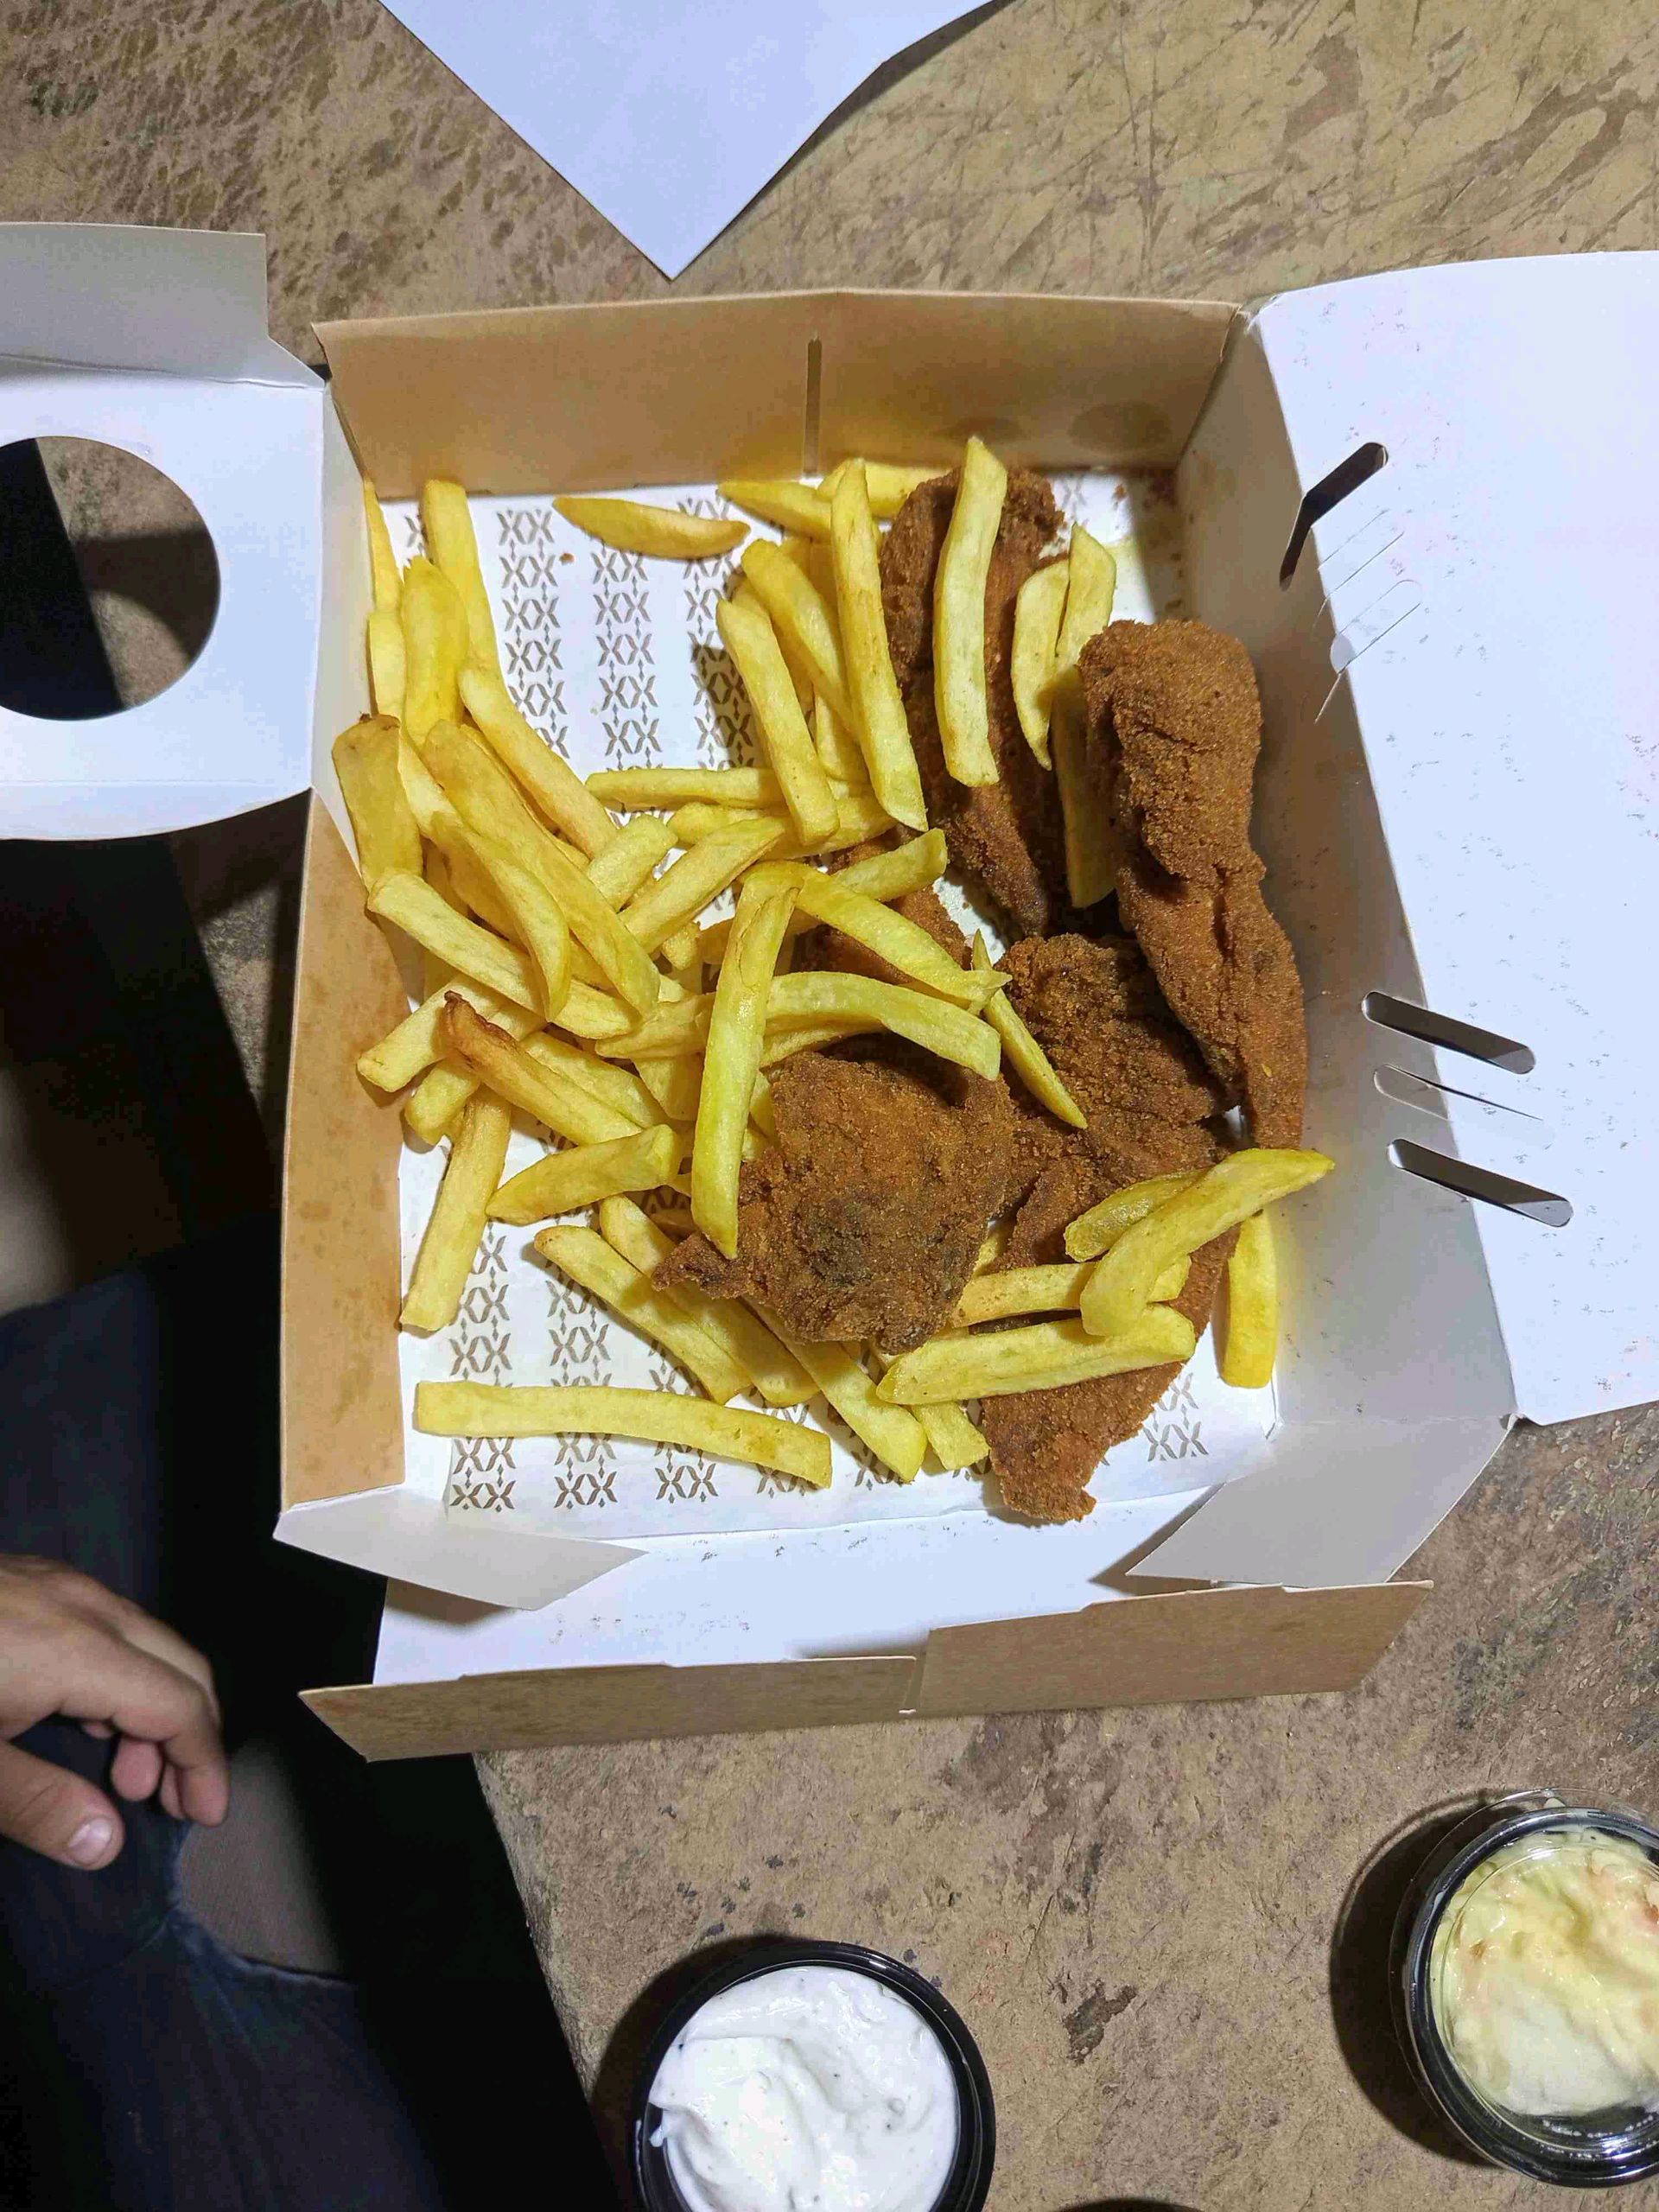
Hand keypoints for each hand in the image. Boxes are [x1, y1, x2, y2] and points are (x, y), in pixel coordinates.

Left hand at [0, 1556, 228, 1869]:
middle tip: (177, 1804)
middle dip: (192, 1734)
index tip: (204, 1817)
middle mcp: (83, 1604)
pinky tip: (82, 1722)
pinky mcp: (26, 1582)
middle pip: (179, 1662)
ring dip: (153, 1707)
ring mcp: (55, 1584)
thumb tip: (105, 1843)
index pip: (178, 1701)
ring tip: (125, 1776)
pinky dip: (119, 1678)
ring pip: (144, 1641)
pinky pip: (106, 1627)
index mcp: (78, 1648)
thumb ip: (34, 1804)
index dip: (203, 1761)